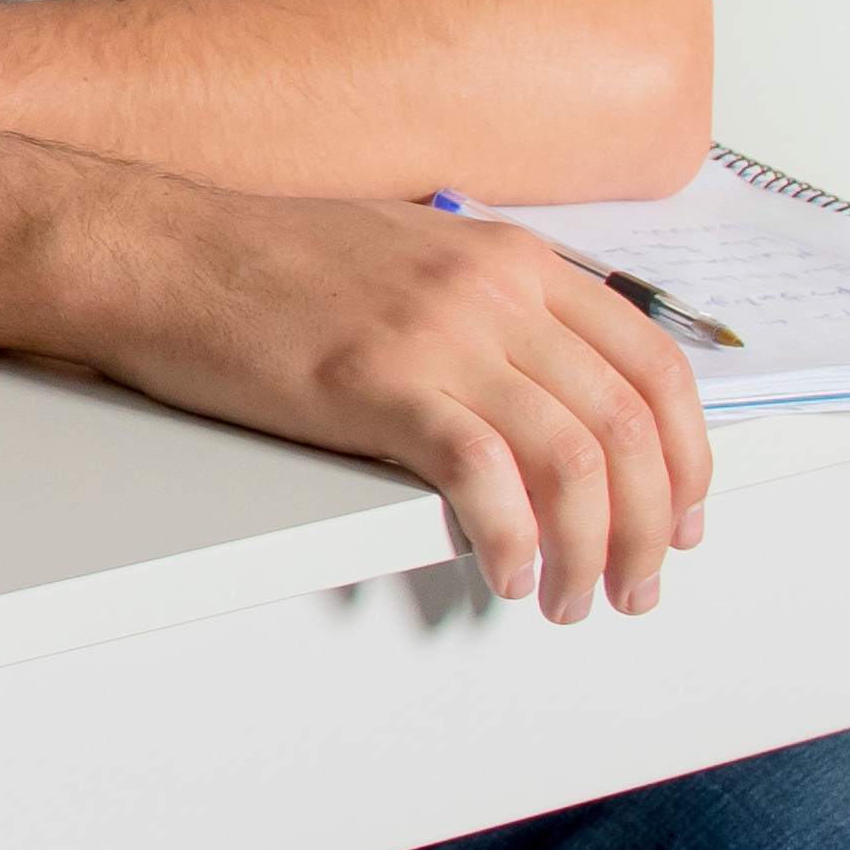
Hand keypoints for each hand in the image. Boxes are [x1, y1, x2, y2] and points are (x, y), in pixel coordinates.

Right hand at [72, 181, 714, 618]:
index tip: (680, 514)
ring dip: (592, 549)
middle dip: (651, 525)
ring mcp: (438, 334)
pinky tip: (504, 572)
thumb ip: (491, 307)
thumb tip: (551, 389)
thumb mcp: (413, 255)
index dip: (689, 454)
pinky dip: (512, 537)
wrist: (161, 252)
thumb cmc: (264, 262)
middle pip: (630, 424)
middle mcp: (494, 291)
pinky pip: (485, 475)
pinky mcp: (377, 384)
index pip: (654, 363)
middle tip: (637, 584)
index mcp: (514, 258)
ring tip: (573, 598)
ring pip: (574, 459)